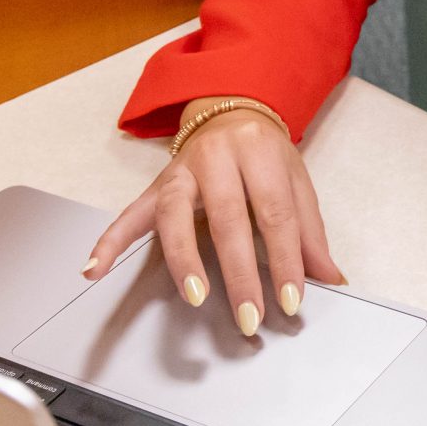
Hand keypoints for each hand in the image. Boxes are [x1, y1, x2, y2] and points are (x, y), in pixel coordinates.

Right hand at [84, 99, 345, 337]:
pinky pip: (128, 214)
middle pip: (227, 217)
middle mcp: (217, 156)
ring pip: (174, 214)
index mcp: (259, 151)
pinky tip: (94, 268)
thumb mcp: (295, 180)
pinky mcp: (153, 186)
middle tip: (250, 314)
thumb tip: (332, 278)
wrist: (228, 111)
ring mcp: (180, 170)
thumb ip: (310, 232)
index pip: (275, 212)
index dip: (285, 259)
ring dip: (184, 259)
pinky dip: (109, 241)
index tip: (291, 300)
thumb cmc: (264, 152)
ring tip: (195, 296)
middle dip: (240, 272)